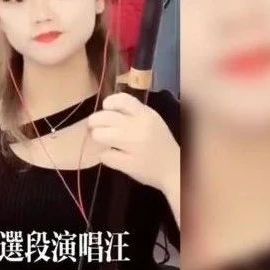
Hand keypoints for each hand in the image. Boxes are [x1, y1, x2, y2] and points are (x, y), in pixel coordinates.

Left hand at [87, 93, 179, 220]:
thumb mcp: (152, 121)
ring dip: (98, 137)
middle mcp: (139, 127)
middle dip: (95, 121)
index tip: (106, 108)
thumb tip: (107, 109)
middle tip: (96, 127)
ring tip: (103, 141)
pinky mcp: (128, 164)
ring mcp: (133, 146)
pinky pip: (105, 156)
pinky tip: (111, 156)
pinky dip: (104, 156)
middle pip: (104, 117)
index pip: (122, 100)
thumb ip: (133, 113)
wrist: (174, 169)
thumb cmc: (159, 143)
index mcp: (146, 115)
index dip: (109, 102)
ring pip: (100, 135)